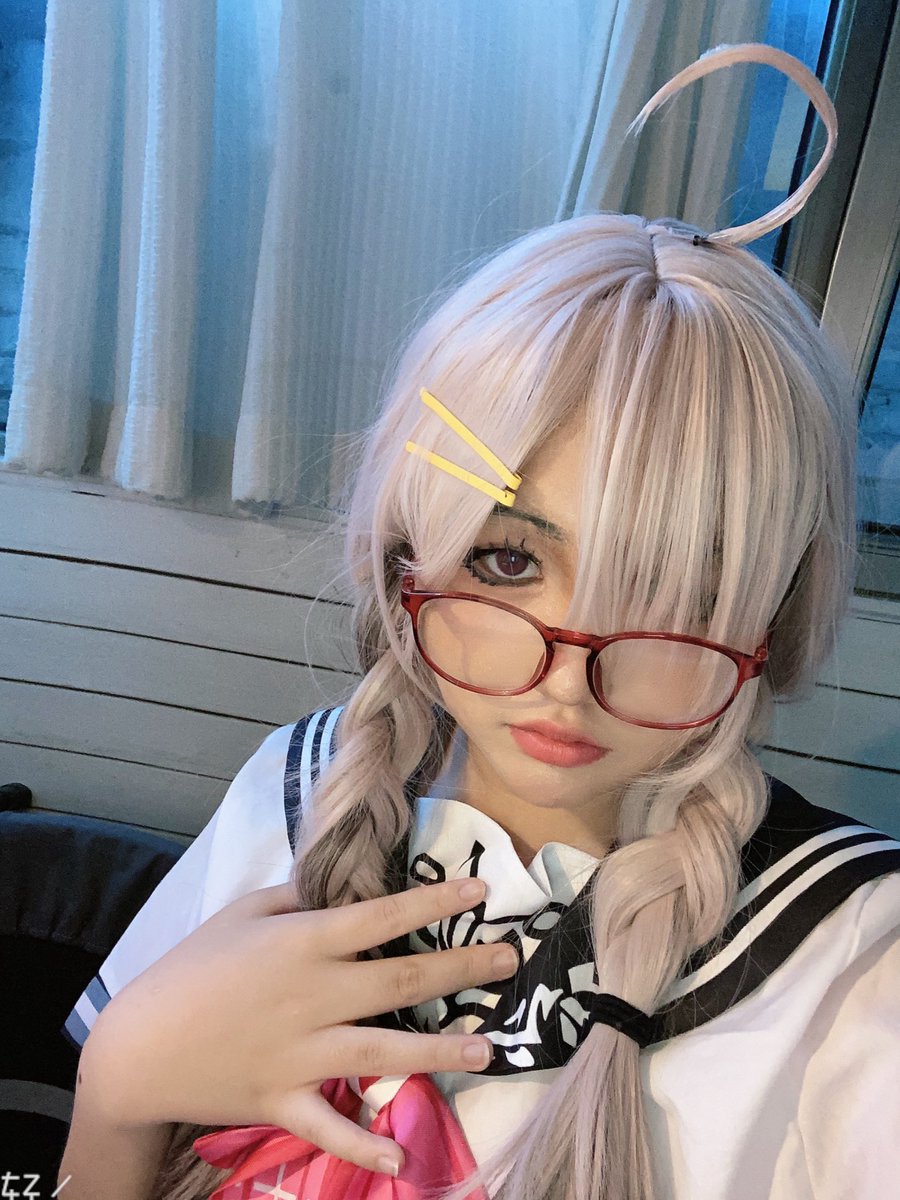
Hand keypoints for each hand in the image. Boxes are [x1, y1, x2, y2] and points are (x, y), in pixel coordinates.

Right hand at [80, 876, 518, 1175]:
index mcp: (304, 942)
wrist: (139, 1045)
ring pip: (384, 1048)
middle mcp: (314, 995)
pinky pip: (331, 1126)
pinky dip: (364, 1145)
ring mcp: (302, 1052)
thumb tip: (339, 887)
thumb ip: (295, 896)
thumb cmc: (193, 967)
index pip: (382, 916)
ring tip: (488, 1048)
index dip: (435, 900)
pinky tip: (402, 1159)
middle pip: (400, 978)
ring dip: (440, 1049)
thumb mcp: (241, 912)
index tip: (481, 890)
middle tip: (509, 960)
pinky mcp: (285, 1099)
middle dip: (460, 966)